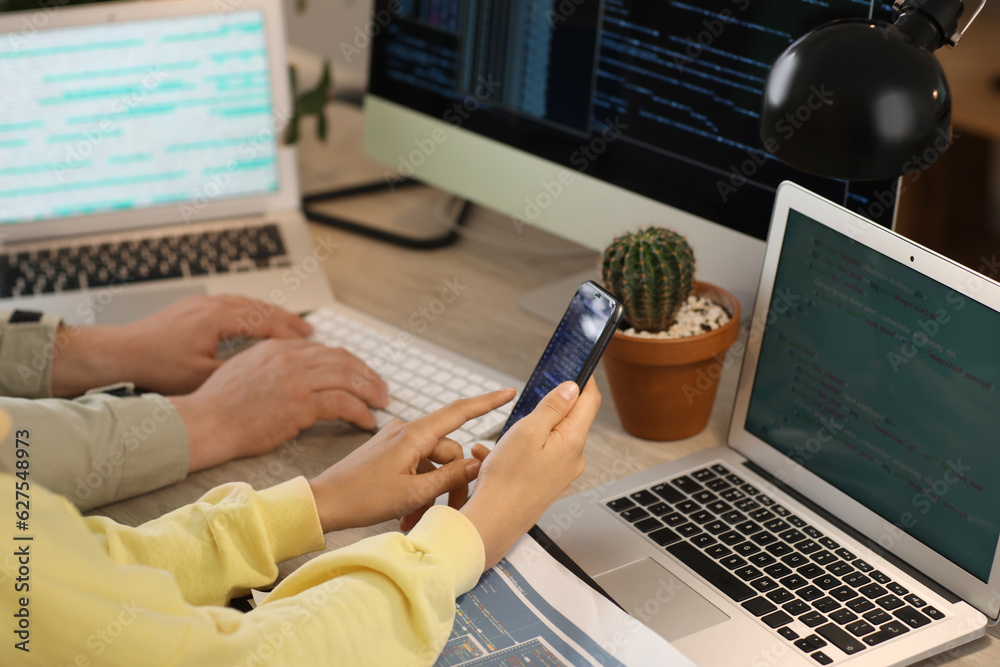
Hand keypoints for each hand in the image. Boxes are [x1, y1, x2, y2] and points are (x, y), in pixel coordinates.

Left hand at [51, 295, 312, 396]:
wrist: (119, 353)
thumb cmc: (155, 367)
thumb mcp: (200, 376)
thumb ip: (234, 371)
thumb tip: (263, 372)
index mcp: (217, 319)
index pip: (264, 322)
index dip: (289, 335)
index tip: (309, 345)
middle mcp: (212, 305)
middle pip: (261, 307)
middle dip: (287, 319)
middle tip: (310, 331)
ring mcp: (202, 303)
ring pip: (248, 303)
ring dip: (272, 314)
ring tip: (289, 324)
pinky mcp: (193, 307)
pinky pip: (233, 304)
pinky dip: (253, 312)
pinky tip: (257, 320)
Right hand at [169, 338, 388, 472]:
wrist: (204, 422)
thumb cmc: (219, 406)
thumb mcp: (245, 370)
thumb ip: (273, 365)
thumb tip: (298, 373)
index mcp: (278, 347)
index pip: (326, 350)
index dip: (350, 363)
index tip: (361, 374)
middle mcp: (290, 358)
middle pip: (343, 360)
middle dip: (367, 374)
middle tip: (380, 388)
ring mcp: (296, 379)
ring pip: (348, 378)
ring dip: (370, 391)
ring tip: (381, 403)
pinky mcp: (299, 403)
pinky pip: (342, 403)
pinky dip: (360, 411)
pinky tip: (366, 420)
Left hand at [308, 389, 516, 533]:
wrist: (324, 503)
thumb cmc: (362, 497)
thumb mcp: (413, 492)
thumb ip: (450, 476)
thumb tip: (477, 463)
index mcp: (415, 434)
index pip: (460, 412)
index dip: (487, 402)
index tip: (508, 393)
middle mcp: (407, 432)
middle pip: (449, 451)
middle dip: (452, 482)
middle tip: (448, 511)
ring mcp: (397, 442)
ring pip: (432, 464)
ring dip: (432, 492)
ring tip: (417, 519)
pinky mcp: (388, 453)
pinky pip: (416, 467)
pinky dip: (418, 489)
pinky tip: (408, 514)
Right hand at [461, 379, 599, 567]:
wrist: (492, 524)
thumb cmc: (506, 480)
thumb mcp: (527, 431)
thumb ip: (553, 407)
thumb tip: (573, 387)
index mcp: (572, 441)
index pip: (589, 401)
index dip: (585, 379)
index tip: (578, 365)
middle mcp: (573, 459)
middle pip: (568, 420)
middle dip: (546, 409)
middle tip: (525, 406)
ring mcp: (560, 474)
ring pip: (547, 440)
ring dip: (524, 432)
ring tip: (499, 440)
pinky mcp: (546, 485)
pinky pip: (535, 459)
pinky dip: (516, 452)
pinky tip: (491, 456)